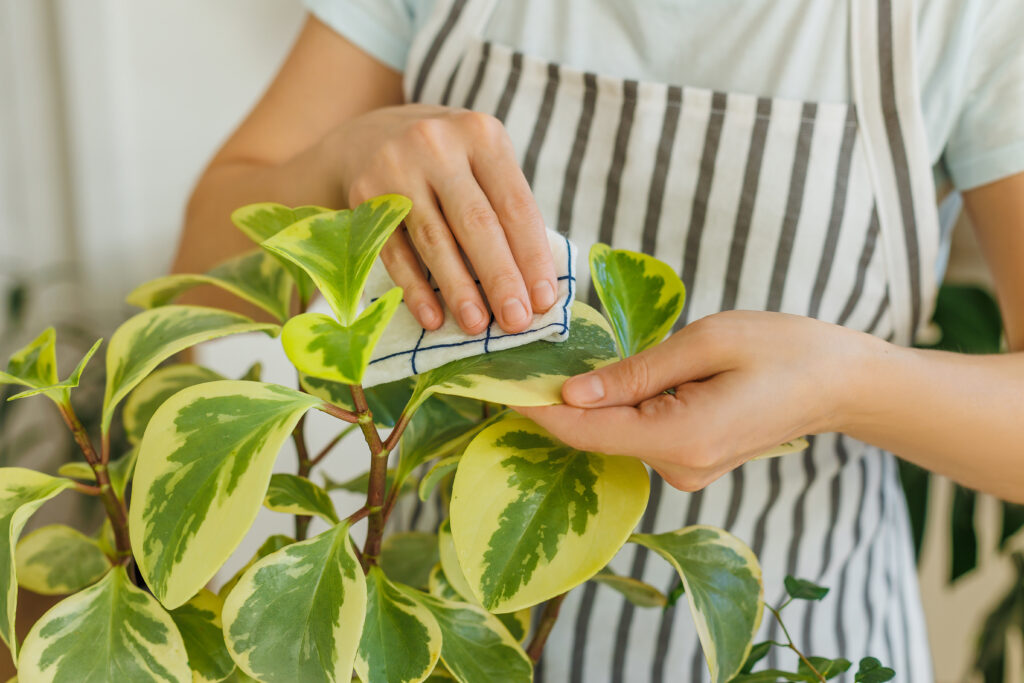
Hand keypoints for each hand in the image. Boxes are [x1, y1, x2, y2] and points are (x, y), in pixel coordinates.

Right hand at [332, 104, 556, 333]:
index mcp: (481, 135)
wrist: (369, 134)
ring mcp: (396, 169)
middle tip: (516, 322)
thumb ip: (505, 210)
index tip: (544, 301)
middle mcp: (437, 145)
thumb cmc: (446, 162)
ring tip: (477, 326)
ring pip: (435, 240)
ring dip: (459, 290)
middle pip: (477, 224)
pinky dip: (414, 289)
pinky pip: (394, 252)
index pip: (515, 205)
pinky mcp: (365, 196)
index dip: (532, 257)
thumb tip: (534, 286)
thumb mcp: (481, 161)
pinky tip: (432, 318)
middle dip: (501, 278)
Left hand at [516, 311, 870, 490]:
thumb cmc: (783, 348)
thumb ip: (636, 372)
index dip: (536, 410)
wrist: (840, 382)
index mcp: (682, 438)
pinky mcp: (690, 464)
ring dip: (595, 402)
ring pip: (617, 435)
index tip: (494, 386)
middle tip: (521, 358)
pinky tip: (626, 378)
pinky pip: (640, 436)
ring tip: (573, 359)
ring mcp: (686, 473)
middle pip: (597, 435)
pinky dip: (622, 409)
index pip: (587, 431)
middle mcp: (679, 469)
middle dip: (559, 400)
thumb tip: (572, 392)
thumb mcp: (706, 342)